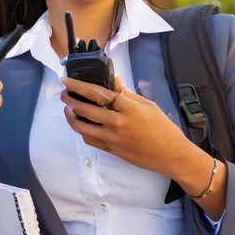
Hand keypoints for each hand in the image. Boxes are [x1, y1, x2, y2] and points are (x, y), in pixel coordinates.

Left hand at [60, 74, 193, 176]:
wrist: (171, 155)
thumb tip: (114, 79)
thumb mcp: (148, 105)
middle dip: (70, 99)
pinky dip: (81, 130)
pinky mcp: (111, 150)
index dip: (80, 86)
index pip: (98, 93)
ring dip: (70, 116)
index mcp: (128, 108)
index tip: (68, 80)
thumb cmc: (163, 128)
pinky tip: (78, 123)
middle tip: (64, 92)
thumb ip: (127, 93)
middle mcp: (117, 123)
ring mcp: (112, 139)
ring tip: (66, 107)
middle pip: (85, 109)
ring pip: (82, 127)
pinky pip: (90, 140)